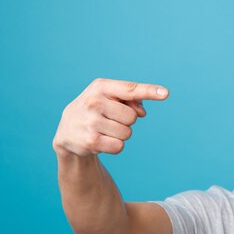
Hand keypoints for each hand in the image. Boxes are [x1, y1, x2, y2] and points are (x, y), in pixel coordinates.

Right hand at [52, 78, 168, 156]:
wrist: (68, 131)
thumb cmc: (96, 110)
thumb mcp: (110, 98)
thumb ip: (131, 100)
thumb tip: (142, 113)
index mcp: (101, 87)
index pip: (130, 89)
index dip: (150, 91)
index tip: (165, 93)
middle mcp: (94, 101)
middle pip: (132, 117)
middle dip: (126, 121)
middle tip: (110, 119)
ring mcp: (91, 122)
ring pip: (127, 133)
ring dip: (120, 134)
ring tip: (103, 130)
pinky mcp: (91, 141)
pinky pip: (120, 146)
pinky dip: (114, 146)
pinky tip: (100, 140)